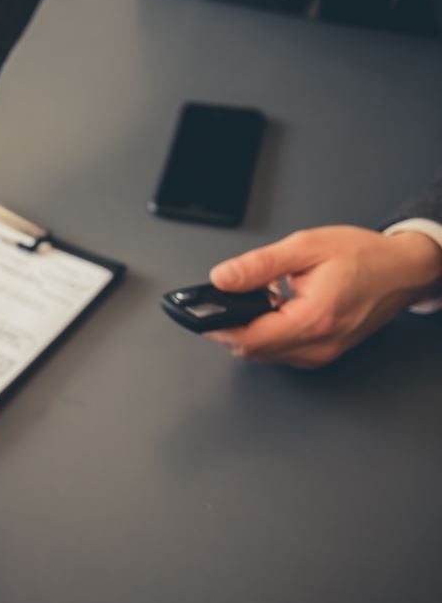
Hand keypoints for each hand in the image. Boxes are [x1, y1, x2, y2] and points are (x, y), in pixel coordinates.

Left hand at [205, 226, 441, 367]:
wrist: (401, 271)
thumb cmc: (363, 257)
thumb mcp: (305, 247)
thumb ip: (259, 265)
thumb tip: (222, 279)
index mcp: (313, 319)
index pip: (248, 339)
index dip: (218, 327)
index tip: (200, 312)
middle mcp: (317, 344)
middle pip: (252, 351)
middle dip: (230, 328)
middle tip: (225, 299)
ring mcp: (321, 353)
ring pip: (264, 355)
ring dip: (249, 332)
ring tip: (256, 300)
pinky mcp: (322, 353)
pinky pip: (281, 353)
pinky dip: (267, 335)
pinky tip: (272, 311)